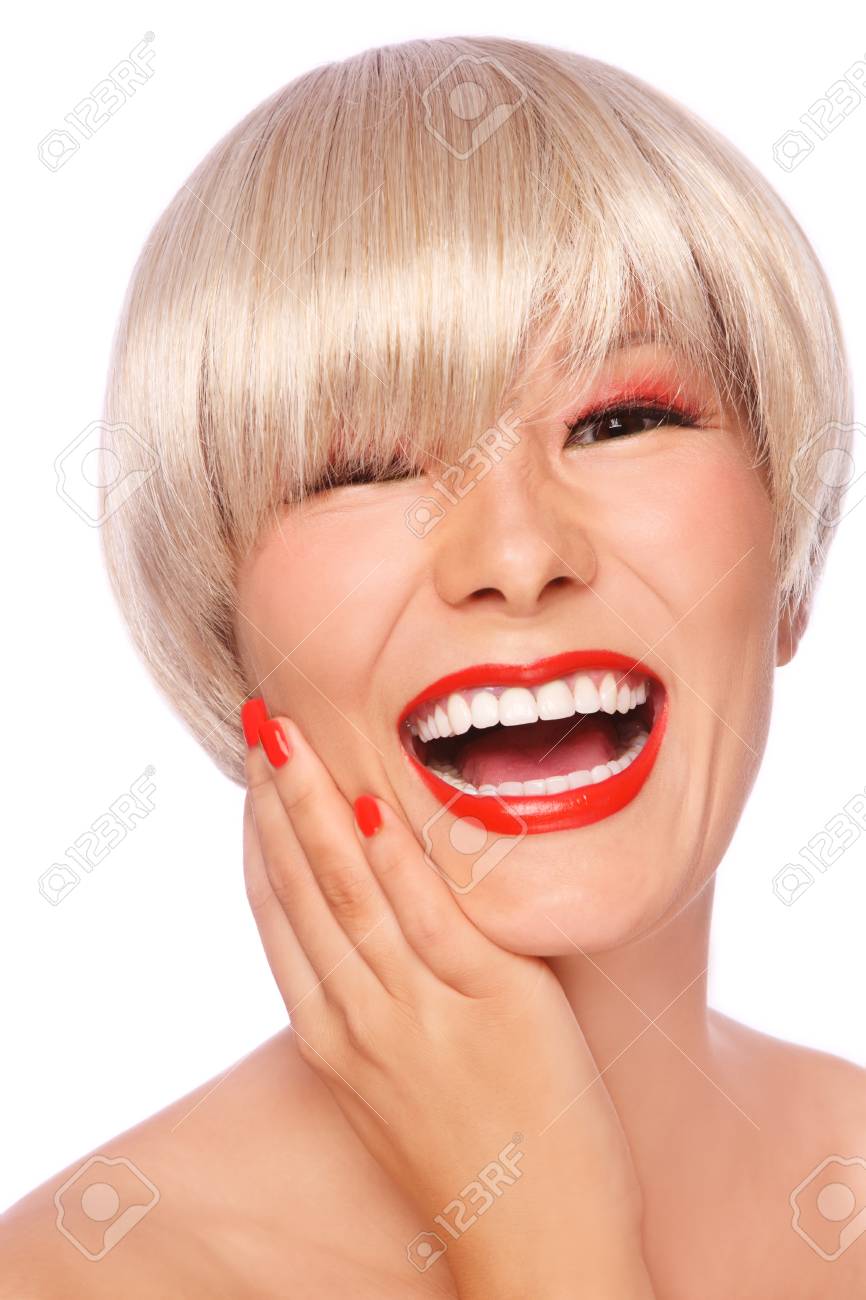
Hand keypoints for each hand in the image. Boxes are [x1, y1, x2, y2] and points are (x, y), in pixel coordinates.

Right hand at [243, 710, 654, 1297]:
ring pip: (350, 892)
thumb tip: (368, 933)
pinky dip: (398, 860)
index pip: (277, 919)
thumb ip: (372, 1011)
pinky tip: (374, 807)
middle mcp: (359, 1021)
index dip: (260, 842)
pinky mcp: (493, 1005)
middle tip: (263, 725)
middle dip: (280, 801)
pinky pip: (432, 918)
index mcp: (331, 1040)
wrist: (537, 1249)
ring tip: (294, 740)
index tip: (254, 782)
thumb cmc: (469, 1166)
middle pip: (302, 889)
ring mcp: (420, 1014)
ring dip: (317, 809)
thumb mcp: (391, 1090)